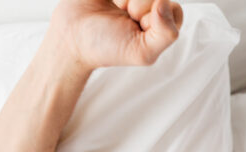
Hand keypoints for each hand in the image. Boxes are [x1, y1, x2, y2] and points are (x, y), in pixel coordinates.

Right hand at [49, 0, 183, 71]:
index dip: (156, 17)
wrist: (72, 36)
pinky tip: (110, 0)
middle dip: (139, 6)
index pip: (173, 8)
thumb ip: (166, 34)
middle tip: (125, 17)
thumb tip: (165, 2)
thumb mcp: (143, 52)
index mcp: (162, 22)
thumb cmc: (108, 48)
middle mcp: (150, 4)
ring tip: (117, 7)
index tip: (139, 27)